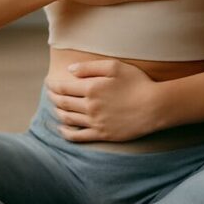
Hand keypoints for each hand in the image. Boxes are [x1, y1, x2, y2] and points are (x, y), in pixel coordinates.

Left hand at [44, 59, 163, 141]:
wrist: (154, 106)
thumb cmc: (137, 82)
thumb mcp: (115, 67)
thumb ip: (90, 67)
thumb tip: (70, 70)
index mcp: (91, 88)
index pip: (64, 87)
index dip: (53, 85)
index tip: (49, 82)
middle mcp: (90, 106)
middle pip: (63, 103)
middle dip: (53, 97)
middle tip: (49, 93)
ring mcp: (95, 122)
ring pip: (68, 118)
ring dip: (57, 112)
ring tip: (55, 107)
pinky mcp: (102, 134)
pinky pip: (78, 136)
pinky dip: (66, 133)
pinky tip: (62, 129)